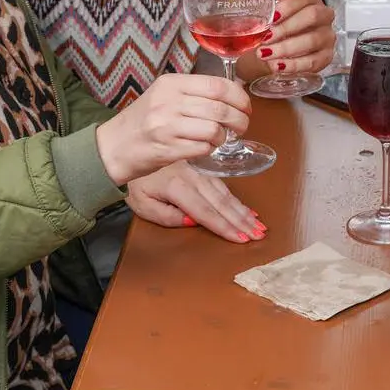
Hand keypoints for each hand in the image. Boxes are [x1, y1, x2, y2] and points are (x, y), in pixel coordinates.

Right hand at [95, 74, 251, 184]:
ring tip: (220, 138)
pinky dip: (210, 149)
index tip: (246, 107)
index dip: (240, 97)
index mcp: (171, 83)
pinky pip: (203, 148)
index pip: (217, 85)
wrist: (112, 147)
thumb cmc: (143, 121)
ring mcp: (166, 125)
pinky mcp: (167, 148)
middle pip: (220, 108)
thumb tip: (235, 93)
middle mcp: (168, 101)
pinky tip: (205, 148)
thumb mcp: (165, 96)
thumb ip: (195, 92)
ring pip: (214, 129)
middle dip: (239, 120)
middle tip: (242, 126)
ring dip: (224, 136)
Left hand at [126, 161, 264, 243]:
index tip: (241, 238)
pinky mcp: (202, 168)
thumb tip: (193, 222)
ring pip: (226, 194)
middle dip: (242, 220)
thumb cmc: (136, 182)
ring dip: (243, 211)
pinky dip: (237, 198)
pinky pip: (223, 185)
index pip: (206, 213)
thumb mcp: (142, 204)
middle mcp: (193, 178)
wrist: (131, 150)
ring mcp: (199, 171)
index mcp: (178, 188)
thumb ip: (167, 216)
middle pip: (222, 203)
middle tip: (259, 233)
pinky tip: (247, 208)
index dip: (225, 227)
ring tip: (258, 224)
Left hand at [237, 0, 336, 80]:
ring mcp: (327, 36)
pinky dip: (294, 65)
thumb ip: (260, 5)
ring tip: (265, 55)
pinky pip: (313, 61)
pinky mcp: (326, 56)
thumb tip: (243, 1)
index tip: (272, 17)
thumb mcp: (266, 12)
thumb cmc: (272, 26)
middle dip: (287, 28)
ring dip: (287, 48)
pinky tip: (277, 66)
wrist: (275, 49)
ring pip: (312, 40)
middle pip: (312, 16)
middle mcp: (324, 15)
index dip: (289, 6)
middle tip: (266, 38)